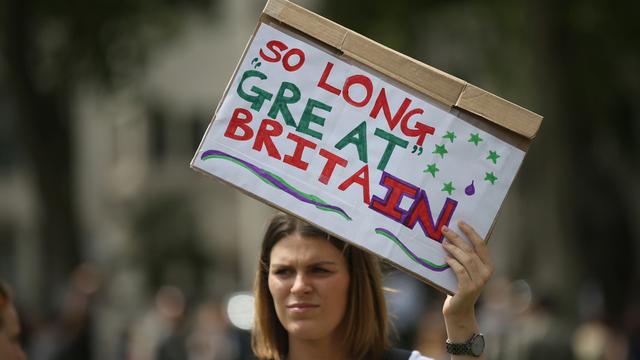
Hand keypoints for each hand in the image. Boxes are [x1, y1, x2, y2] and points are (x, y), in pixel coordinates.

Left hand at [441, 221, 493, 340]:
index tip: (460, 222)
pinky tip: (445, 259)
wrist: (459, 310)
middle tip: (444, 229)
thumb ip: (465, 257)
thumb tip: (452, 236)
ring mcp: (479, 282)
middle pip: (471, 250)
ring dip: (453, 249)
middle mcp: (486, 273)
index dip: (470, 232)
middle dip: (457, 237)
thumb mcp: (466, 270)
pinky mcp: (468, 289)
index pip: (481, 244)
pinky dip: (452, 263)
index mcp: (488, 266)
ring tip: (443, 242)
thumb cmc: (459, 286)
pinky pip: (460, 271)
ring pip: (466, 259)